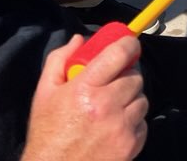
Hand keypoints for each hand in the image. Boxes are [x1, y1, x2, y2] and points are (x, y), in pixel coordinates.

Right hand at [22, 34, 147, 160]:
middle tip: (113, 84)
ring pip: (142, 100)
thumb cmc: (47, 133)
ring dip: (131, 100)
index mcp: (84, 88)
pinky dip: (133, 123)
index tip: (130, 43)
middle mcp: (106, 106)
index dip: (129, 44)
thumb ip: (59, 61)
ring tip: (112, 108)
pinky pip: (143, 123)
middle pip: (135, 77)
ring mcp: (120, 127)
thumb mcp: (44, 93)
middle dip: (126, 77)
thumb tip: (78, 39)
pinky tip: (115, 127)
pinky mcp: (130, 146)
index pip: (118, 54)